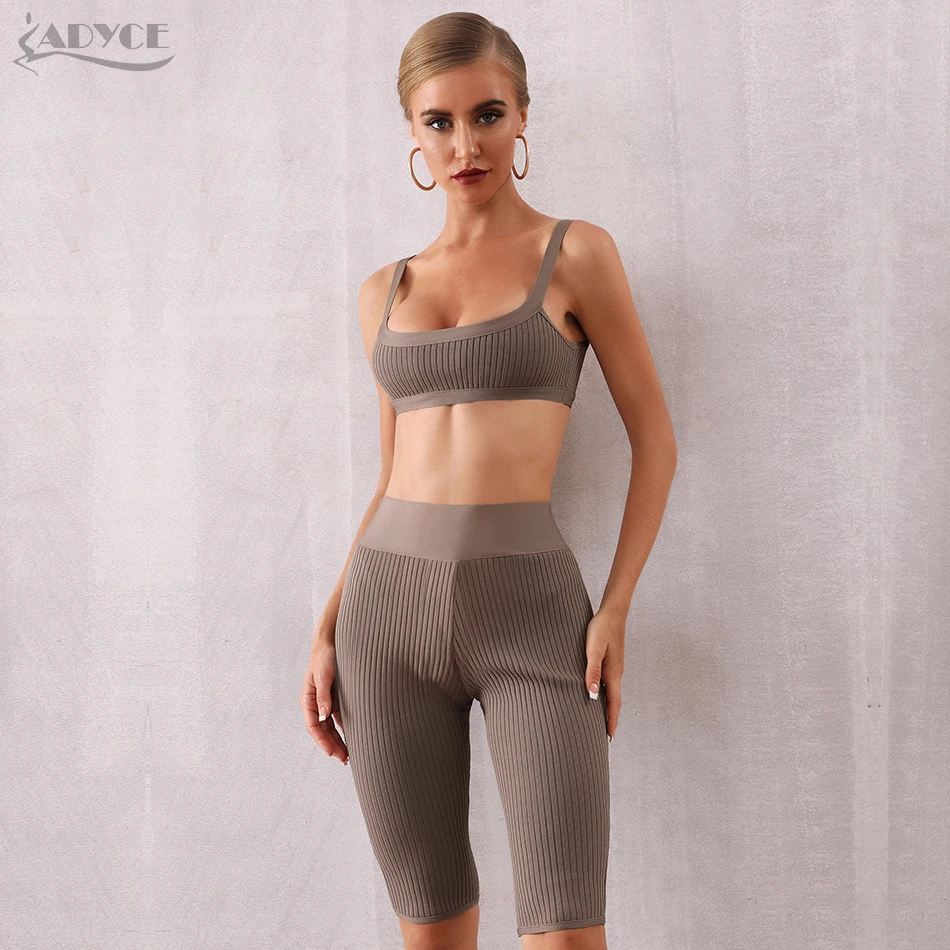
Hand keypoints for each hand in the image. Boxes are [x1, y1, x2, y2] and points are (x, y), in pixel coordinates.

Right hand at [300, 642, 348, 764]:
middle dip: (332, 745)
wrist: (331, 641)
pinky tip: (353, 737)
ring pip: (330, 727)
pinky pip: (338, 719)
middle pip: (323, 730)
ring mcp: (325, 702)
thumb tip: (323, 716)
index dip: (322, 740)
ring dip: (338, 740)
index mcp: (308, 699)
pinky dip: (344, 729)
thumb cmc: (325, 656)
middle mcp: (315, 703)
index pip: (313, 726)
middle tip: (345, 759)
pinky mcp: (335, 699)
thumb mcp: (324, 675)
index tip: (332, 752)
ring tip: (348, 755)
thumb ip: (323, 695)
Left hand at [584, 609, 624, 740]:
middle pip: (614, 701)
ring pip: (612, 692)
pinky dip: (605, 694)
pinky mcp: (611, 661)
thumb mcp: (593, 649)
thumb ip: (592, 671)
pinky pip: (609, 683)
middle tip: (606, 736)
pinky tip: (598, 694)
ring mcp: (615, 667)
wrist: (612, 612)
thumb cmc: (601, 629)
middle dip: (610, 719)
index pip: (613, 704)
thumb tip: (592, 695)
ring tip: (601, 720)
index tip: (609, 737)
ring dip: (608, 707)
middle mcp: (616, 673)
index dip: (611, 721)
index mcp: (613, 673)